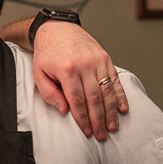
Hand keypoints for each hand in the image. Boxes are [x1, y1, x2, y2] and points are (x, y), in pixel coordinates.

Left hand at [31, 22, 127, 139]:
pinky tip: (123, 108)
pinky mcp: (105, 57)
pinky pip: (115, 79)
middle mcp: (84, 65)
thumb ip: (49, 93)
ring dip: (111, 111)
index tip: (87, 131)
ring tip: (112, 127)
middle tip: (101, 135)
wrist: (57, 28)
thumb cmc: (47, 53)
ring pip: (107, 90)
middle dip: (98, 120)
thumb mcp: (39, 73)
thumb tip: (65, 110)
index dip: (83, 119)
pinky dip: (120, 95)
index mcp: (67, 70)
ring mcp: (97, 60)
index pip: (77, 101)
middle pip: (95, 98)